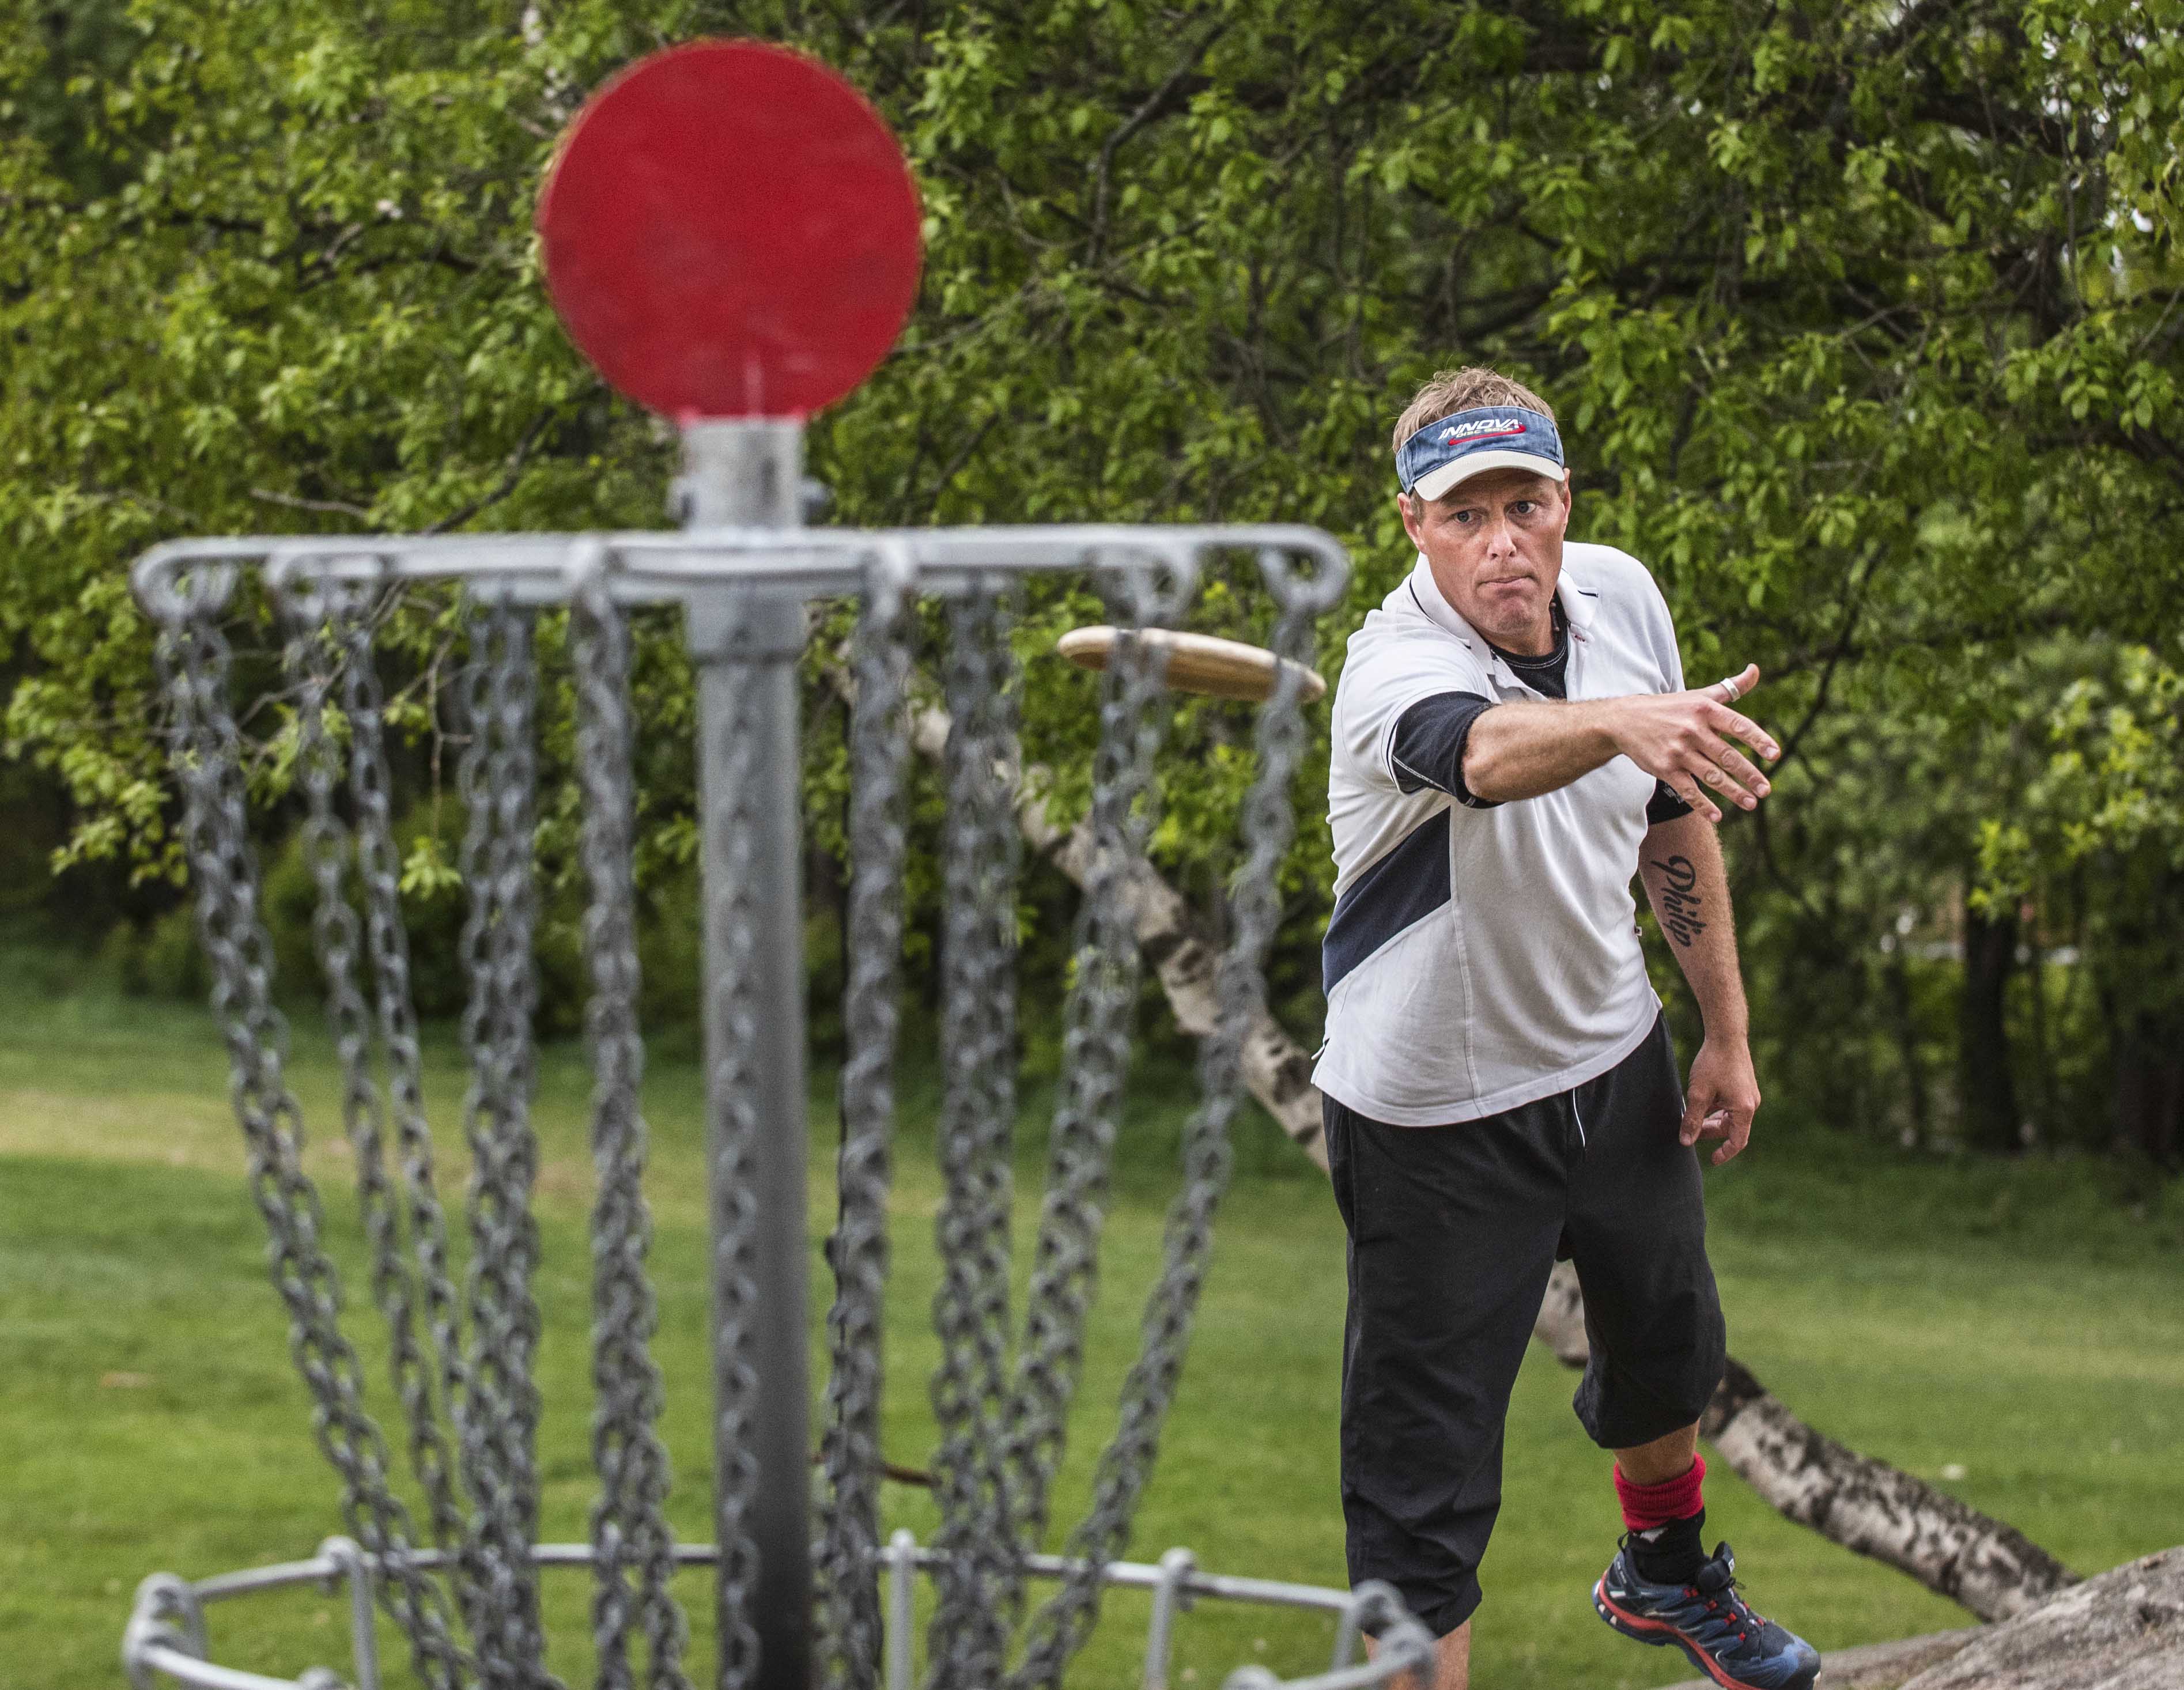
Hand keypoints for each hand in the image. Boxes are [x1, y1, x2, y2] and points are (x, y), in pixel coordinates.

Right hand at [1611, 664, 1780, 822]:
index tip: (1775, 754)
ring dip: (1733, 792)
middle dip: (1749, 774)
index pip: (1738, 725)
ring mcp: (1678, 751)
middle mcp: (1692, 730)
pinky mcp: (1665, 768)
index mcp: (1705, 710)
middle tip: (1767, 789)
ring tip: (1751, 803)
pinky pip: (1688, 790)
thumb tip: (1755, 669)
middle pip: (1727, 756)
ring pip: (1711, 776)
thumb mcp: (1700, 695)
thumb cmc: (1671, 707)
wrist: (1625, 720)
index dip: (1758, 740)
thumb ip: (1731, 687)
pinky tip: (1718, 816)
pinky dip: (1703, 805)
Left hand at [1681, 1036, 1760, 1164]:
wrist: (1726, 1035)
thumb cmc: (1713, 1063)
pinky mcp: (1744, 1086)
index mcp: (1744, 1109)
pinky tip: (1702, 1102)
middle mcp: (1751, 1104)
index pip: (1737, 1141)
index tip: (1713, 1160)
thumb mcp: (1698, 1093)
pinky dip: (1717, 1108)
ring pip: (1731, 1117)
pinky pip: (1732, 1106)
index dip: (1725, 1153)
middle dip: (1712, 1132)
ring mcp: (1749, 1095)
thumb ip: (1693, 1119)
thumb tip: (1686, 1141)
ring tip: (1694, 1116)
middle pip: (1732, 1129)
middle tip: (1691, 1132)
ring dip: (1713, 1120)